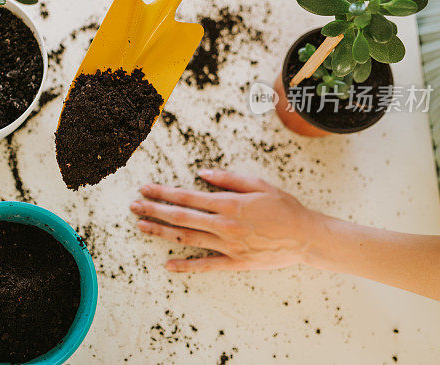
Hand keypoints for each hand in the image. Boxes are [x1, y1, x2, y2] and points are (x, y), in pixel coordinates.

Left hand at [130, 169, 323, 271]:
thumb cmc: (284, 208)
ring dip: (162, 232)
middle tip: (133, 206)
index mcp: (228, 204)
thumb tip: (202, 173)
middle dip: (154, 210)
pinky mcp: (235, 262)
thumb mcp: (258, 184)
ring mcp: (228, 246)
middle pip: (180, 217)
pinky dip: (185, 266)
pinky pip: (206, 266)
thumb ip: (228, 179)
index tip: (146, 188)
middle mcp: (224, 225)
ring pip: (187, 239)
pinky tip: (167, 264)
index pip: (187, 197)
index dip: (163, 192)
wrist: (306, 237)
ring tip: (141, 226)